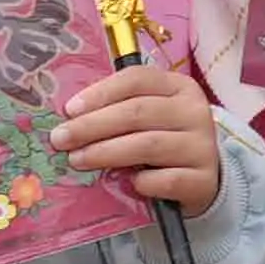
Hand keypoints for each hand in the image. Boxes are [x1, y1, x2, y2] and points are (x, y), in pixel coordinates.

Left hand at [58, 57, 228, 218]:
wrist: (200, 178)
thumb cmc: (163, 139)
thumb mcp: (148, 117)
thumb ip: (117, 110)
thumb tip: (69, 118)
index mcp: (179, 87)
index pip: (137, 79)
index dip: (101, 92)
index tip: (69, 110)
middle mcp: (195, 112)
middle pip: (138, 112)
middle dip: (93, 125)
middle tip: (61, 139)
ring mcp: (202, 146)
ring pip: (148, 144)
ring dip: (106, 152)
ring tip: (77, 159)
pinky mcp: (203, 180)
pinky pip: (166, 180)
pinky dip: (142, 182)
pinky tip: (127, 183)